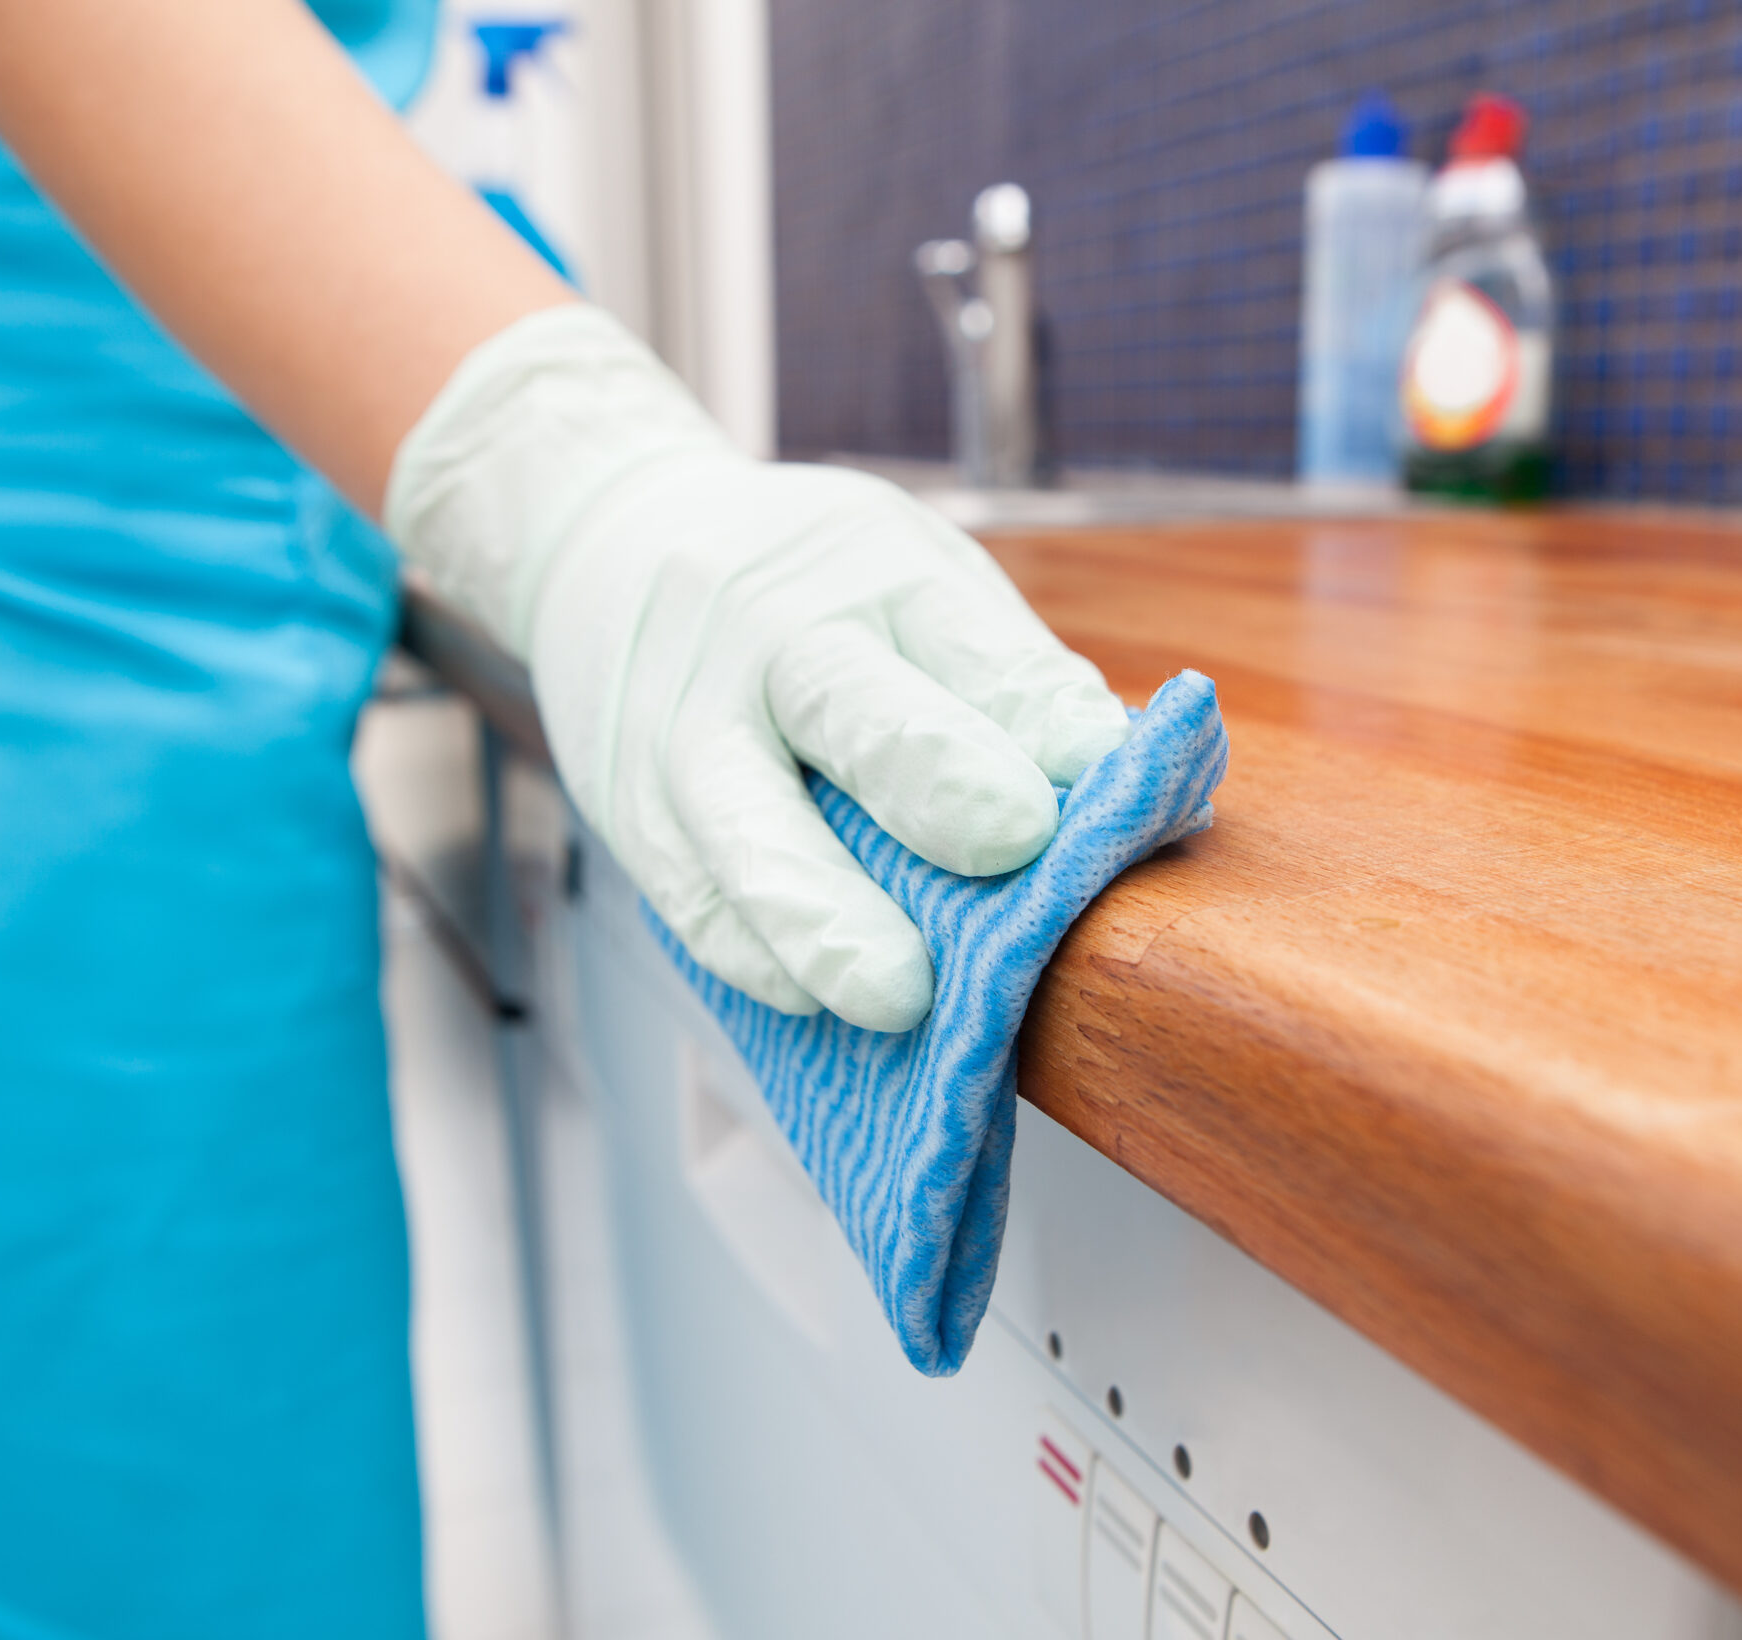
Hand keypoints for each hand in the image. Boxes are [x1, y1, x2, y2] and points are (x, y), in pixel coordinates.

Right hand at [387, 307, 1128, 1030]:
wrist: (605, 539)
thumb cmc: (810, 586)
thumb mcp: (913, 575)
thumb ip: (1007, 679)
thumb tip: (1136, 788)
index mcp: (878, 575)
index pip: (971, 644)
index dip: (1038, 711)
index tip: (1102, 766)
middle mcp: (775, 639)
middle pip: (853, 708)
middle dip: (936, 778)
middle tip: (1012, 843)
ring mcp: (688, 726)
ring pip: (747, 826)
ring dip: (825, 915)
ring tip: (897, 995)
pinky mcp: (628, 807)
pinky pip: (688, 895)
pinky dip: (751, 952)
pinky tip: (808, 998)